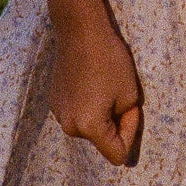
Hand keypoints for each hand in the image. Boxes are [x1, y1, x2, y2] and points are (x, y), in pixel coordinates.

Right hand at [47, 0, 143, 166]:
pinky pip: (77, 114)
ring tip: (103, 87)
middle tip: (119, 95)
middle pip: (101, 141)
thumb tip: (120, 132)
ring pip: (89, 128)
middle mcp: (69, 127)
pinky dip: (87, 106)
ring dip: (100, 115)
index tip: (130, 110)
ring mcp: (58, 114)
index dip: (129, 135)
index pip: (117, 154)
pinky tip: (89, 82)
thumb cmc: (110, 61)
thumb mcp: (130, 95)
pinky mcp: (54, 102)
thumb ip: (127, 122)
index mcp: (89, 128)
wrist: (80, 31)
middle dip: (114, 124)